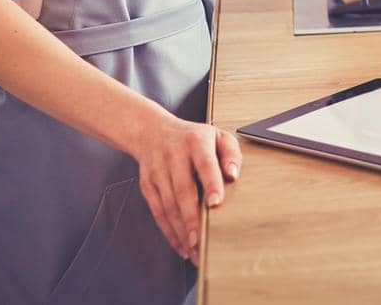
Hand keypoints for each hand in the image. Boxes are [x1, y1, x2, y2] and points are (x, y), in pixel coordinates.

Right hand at [129, 111, 241, 264]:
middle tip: (201, 240)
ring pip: (167, 205)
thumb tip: (233, 175)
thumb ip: (231, 153)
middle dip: (191, 218)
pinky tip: (181, 245)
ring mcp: (157, 172)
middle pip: (182, 190)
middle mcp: (173, 156)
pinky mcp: (147, 185)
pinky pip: (157, 211)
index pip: (204, 163)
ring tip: (194, 250)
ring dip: (180, 231)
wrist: (152, 132)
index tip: (216, 203)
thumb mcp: (217, 135)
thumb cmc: (193, 138)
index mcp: (195, 142)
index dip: (210, 183)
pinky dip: (169, 231)